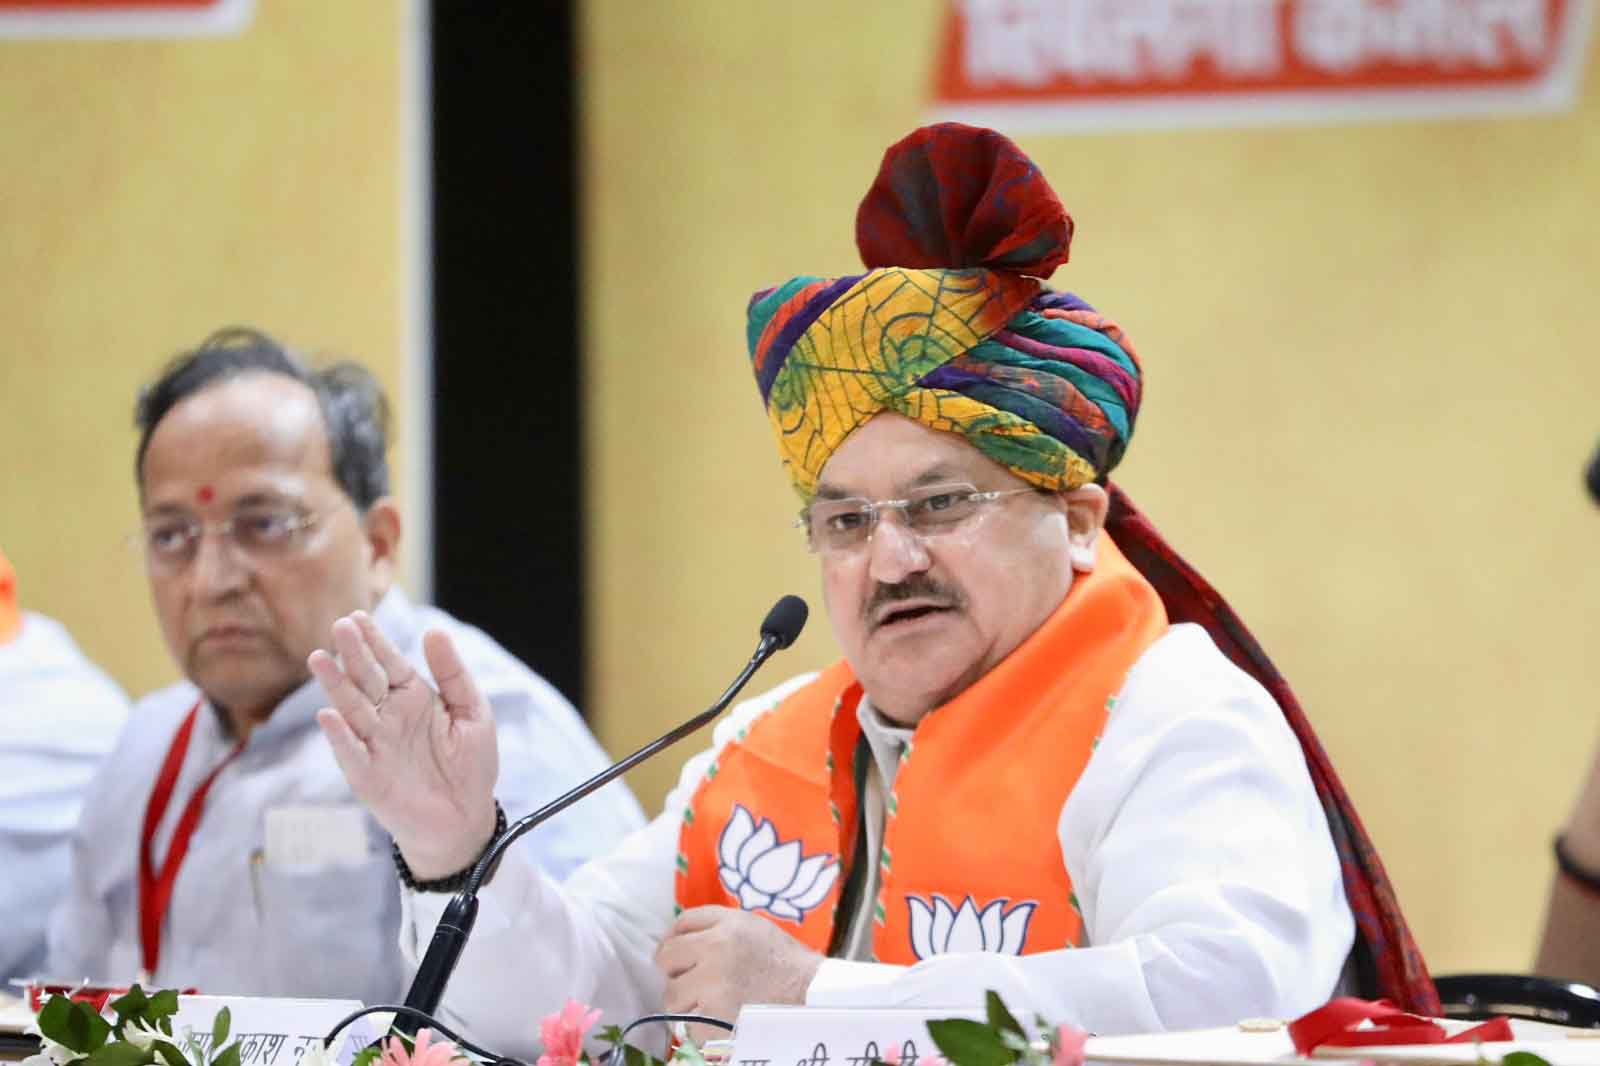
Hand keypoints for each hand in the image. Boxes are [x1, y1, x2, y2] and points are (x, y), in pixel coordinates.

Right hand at [310, 611, 498, 878]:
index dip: (374, 641)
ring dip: (335, 686)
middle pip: (366, 680)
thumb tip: (434, 630)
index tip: (358, 616)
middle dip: (353, 654)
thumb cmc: (470, 765)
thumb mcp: (472, 711)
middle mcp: (389, 716)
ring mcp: (375, 744)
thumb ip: (452, 673)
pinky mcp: (368, 776)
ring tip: (319, 659)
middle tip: (340, 626)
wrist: (466, 819)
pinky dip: (340, 736)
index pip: (389, 662)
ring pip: (351, 710)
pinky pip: (351, 753)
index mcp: (413, 697)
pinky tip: (328, 715)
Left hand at [655, 906, 822, 1035]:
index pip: (679, 927)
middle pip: (666, 959)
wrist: (810, 996)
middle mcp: (715, 951)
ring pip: (671, 995)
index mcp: (726, 926)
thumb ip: (715, 924)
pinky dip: (698, 1025)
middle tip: (691, 980)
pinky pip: (687, 1022)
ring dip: (684, 1000)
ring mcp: (712, 987)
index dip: (672, 941)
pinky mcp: (713, 1019)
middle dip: (674, 971)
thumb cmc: (783, 960)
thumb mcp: (752, 926)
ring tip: (705, 1002)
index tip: (676, 954)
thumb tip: (676, 936)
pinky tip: (717, 1019)